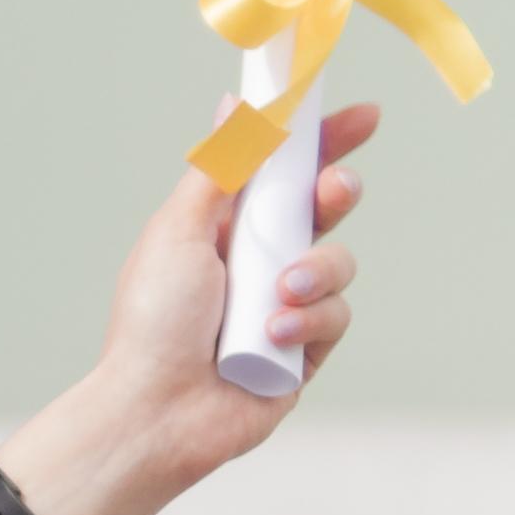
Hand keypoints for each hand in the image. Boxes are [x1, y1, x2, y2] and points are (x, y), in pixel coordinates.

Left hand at [5, 101, 380, 514]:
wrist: (154, 411)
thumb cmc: (151, 324)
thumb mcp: (178, 232)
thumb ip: (216, 170)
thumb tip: (234, 103)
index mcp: (224, 228)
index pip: (283, 173)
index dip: (324, 143)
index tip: (363, 116)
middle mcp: (258, 262)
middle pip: (323, 209)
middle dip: (336, 194)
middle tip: (332, 192)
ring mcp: (285, 305)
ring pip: (339, 262)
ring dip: (315, 271)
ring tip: (275, 297)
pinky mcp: (305, 350)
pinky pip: (336, 316)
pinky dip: (308, 322)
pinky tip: (271, 339)